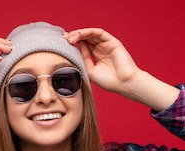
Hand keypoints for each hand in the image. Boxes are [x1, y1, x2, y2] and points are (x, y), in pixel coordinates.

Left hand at [64, 27, 179, 110]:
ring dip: (79, 34)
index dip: (72, 44)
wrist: (123, 83)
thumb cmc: (109, 81)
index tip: (60, 46)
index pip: (83, 45)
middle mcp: (101, 48)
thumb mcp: (90, 70)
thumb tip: (75, 50)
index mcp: (96, 56)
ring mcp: (107, 44)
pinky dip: (87, 32)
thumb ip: (83, 59)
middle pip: (85, 38)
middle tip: (63, 39)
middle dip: (73, 37)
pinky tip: (79, 36)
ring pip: (90, 34)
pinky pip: (98, 32)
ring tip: (69, 38)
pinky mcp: (112, 41)